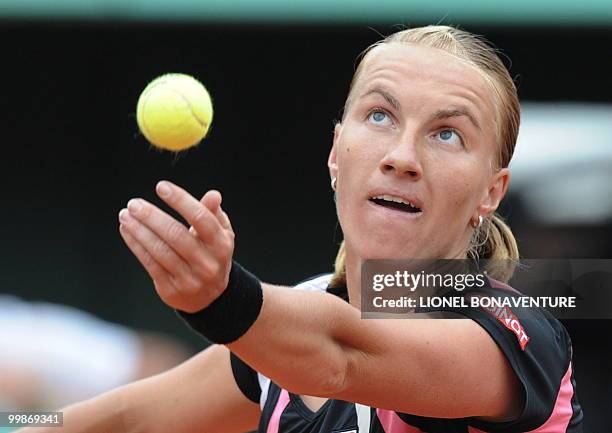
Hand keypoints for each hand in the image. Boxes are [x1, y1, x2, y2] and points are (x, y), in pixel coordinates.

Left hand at [118, 181, 234, 312]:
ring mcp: (189, 278)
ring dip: (139, 230)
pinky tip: (127, 231)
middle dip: (152, 217)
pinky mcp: (171, 289)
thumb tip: (213, 195)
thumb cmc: (211, 255)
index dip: (181, 200)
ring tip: (125, 215)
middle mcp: (206, 263)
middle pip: (176, 234)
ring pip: (160, 250)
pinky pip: (149, 263)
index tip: (161, 187)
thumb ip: (213, 213)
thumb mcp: (220, 235)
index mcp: (221, 245)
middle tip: (134, 203)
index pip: (201, 218)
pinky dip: (136, 245)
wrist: (210, 297)